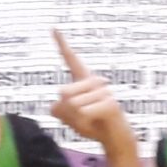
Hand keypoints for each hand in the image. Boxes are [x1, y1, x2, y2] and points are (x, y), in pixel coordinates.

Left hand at [48, 32, 134, 153]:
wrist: (113, 138)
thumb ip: (57, 108)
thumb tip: (62, 98)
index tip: (53, 28)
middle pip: (63, 93)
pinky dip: (84, 123)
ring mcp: (104, 92)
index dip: (62, 44)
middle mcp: (94, 81)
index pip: (71, 60)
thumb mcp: (66, 117)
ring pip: (73, 105)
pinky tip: (96, 123)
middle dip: (66, 111)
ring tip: (91, 120)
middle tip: (82, 117)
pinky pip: (84, 113)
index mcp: (82, 80)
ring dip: (76, 120)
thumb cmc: (90, 123)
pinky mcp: (111, 104)